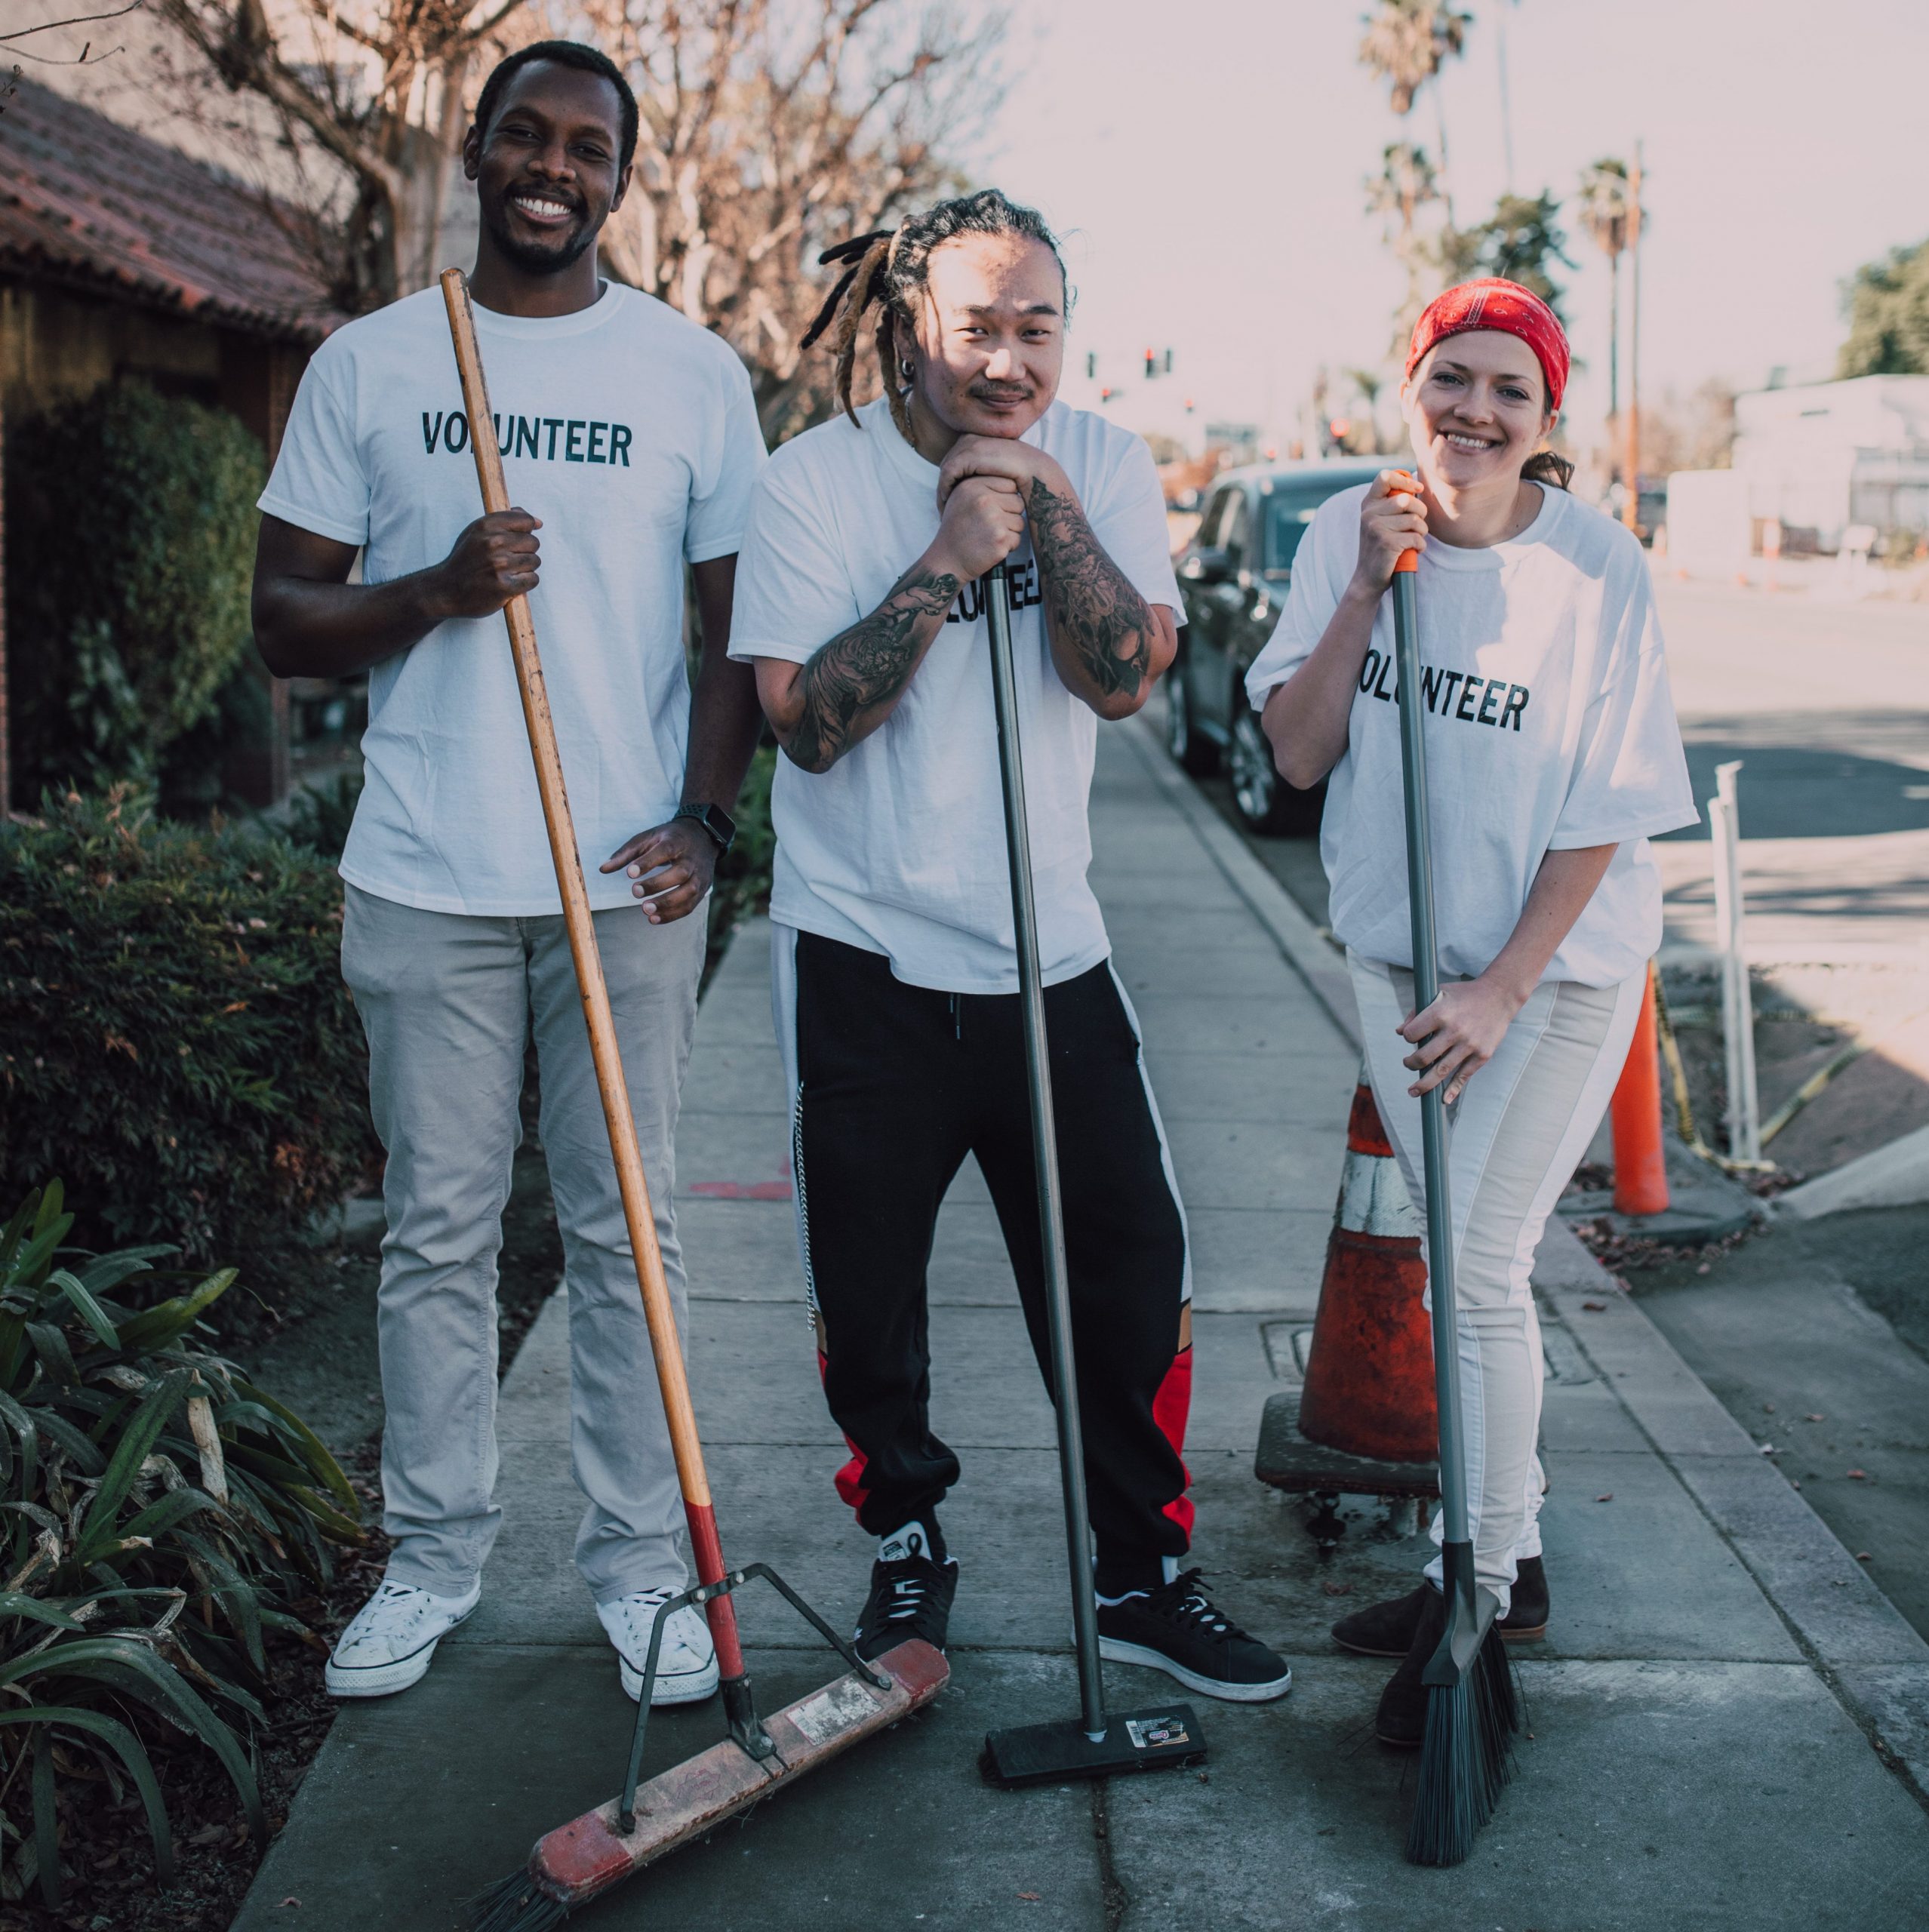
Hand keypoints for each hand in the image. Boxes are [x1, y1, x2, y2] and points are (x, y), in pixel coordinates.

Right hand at [429, 510, 541, 619]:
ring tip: (507, 572)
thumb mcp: (477, 532)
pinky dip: (525, 583)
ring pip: (534, 561)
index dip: (527, 531)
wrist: (446, 590)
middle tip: (508, 560)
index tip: (520, 539)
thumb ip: (505, 521)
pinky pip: (533, 579)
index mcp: (486, 525)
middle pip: (533, 542)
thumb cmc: (466, 560)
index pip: (525, 521)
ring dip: (525, 568)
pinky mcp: (505, 586)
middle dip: (525, 551)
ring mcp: (499, 565)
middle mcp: (493, 542)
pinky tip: (510, 583)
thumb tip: (536, 522)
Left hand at [599, 817, 717, 924]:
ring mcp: (700, 876)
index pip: (665, 851)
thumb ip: (626, 854)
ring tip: (645, 911)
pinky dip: (672, 915)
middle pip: (680, 873)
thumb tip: (603, 869)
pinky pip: (689, 906)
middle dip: (658, 885)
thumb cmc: (669, 839)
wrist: (703, 838)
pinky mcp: (702, 890)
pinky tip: (654, 919)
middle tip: (635, 892)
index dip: (648, 862)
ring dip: (667, 904)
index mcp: (677, 841)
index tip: (630, 873)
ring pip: (688, 892)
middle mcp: (692, 859)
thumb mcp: (648, 838)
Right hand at [926, 473, 1025, 582]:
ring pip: (1020, 522)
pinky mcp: (1000, 539)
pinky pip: (1017, 539)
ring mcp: (993, 520)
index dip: (1004, 499)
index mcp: (973, 486)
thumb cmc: (957, 529)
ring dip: (1009, 532)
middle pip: (1018, 503)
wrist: (947, 560)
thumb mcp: (961, 498)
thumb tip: (1012, 479)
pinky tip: (990, 547)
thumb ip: (983, 485)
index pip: (1009, 484)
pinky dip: (1007, 546)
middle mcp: (983, 500)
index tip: (991, 510)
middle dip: (1009, 516)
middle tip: (989, 526)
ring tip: (988, 536)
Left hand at [935, 434, 1070, 511]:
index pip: (952, 462)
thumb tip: (965, 490)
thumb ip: (978, 475)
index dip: (947, 482)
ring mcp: (968, 444)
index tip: (946, 504)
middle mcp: (968, 438)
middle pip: (946, 466)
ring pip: (945, 471)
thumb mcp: (992, 474)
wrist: (1031, 470)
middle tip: (940, 510)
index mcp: (973, 439)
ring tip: (942, 511)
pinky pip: (948, 473)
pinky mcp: (968, 453)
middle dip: (942, 488)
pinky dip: (945, 488)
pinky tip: (947, 502)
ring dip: (941, 491)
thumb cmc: (1015, 475)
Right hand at [1350, 470, 1427, 597]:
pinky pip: (1416, 538)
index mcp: (1368, 504)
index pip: (1385, 477)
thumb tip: (1417, 486)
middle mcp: (1369, 514)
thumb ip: (1391, 504)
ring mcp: (1376, 528)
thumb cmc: (1381, 547)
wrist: (1368, 578)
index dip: (1405, 481)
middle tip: (1418, 524)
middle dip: (1420, 512)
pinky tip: (1413, 550)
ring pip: (1415, 521)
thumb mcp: (1380, 521)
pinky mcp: (1386, 543)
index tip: (1417, 490)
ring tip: (1414, 539)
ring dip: (1422, 532)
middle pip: (1407, 500)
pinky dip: (1420, 546)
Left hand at [1397, 975, 1524, 1103]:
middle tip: (1408, 1064)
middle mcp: (1454, 1030)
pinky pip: (1464, 1075)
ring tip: (1413, 1091)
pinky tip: (1444, 1099)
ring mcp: (1469, 1044)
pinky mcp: (1482, 1054)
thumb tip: (1399, 1032)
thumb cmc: (1464, 994)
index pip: (1412, 1034)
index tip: (1410, 1038)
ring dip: (1424, 1084)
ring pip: (1440, 1071)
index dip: (1408, 1037)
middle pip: (1423, 1057)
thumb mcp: (1438, 993)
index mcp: (1440, 1013)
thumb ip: (1417, 1012)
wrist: (1499, 995)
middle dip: (1410, 1064)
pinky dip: (1453, 1090)